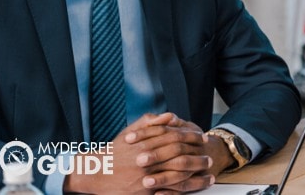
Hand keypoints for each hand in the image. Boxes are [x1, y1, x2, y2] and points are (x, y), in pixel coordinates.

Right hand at [63, 113, 212, 193]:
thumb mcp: (132, 130)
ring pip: (177, 176)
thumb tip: (171, 116)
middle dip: (198, 158)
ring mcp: (146, 178)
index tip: (203, 138)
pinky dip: (183, 190)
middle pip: (180, 158)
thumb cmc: (116, 150)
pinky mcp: (144, 193)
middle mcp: (147, 160)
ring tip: (209, 176)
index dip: (192, 138)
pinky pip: (168, 191)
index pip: (176, 138)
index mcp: (146, 142)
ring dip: (196, 176)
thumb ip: (152, 122)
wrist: (95, 172)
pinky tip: (194, 188)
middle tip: (209, 159)